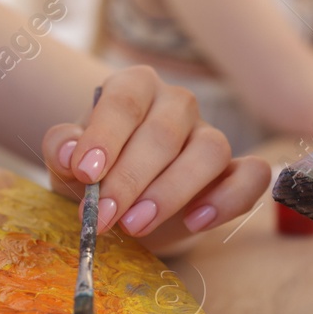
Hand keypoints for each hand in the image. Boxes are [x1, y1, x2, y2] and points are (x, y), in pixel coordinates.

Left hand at [41, 66, 271, 253]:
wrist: (124, 204)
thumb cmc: (95, 174)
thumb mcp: (67, 161)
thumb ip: (61, 148)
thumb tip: (67, 154)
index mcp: (134, 87)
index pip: (125, 99)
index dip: (105, 135)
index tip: (84, 172)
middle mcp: (176, 103)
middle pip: (164, 131)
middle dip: (131, 178)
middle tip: (104, 216)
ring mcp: (209, 134)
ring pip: (210, 150)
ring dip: (172, 191)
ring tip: (135, 226)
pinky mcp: (236, 170)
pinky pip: (251, 175)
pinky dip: (229, 198)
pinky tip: (196, 222)